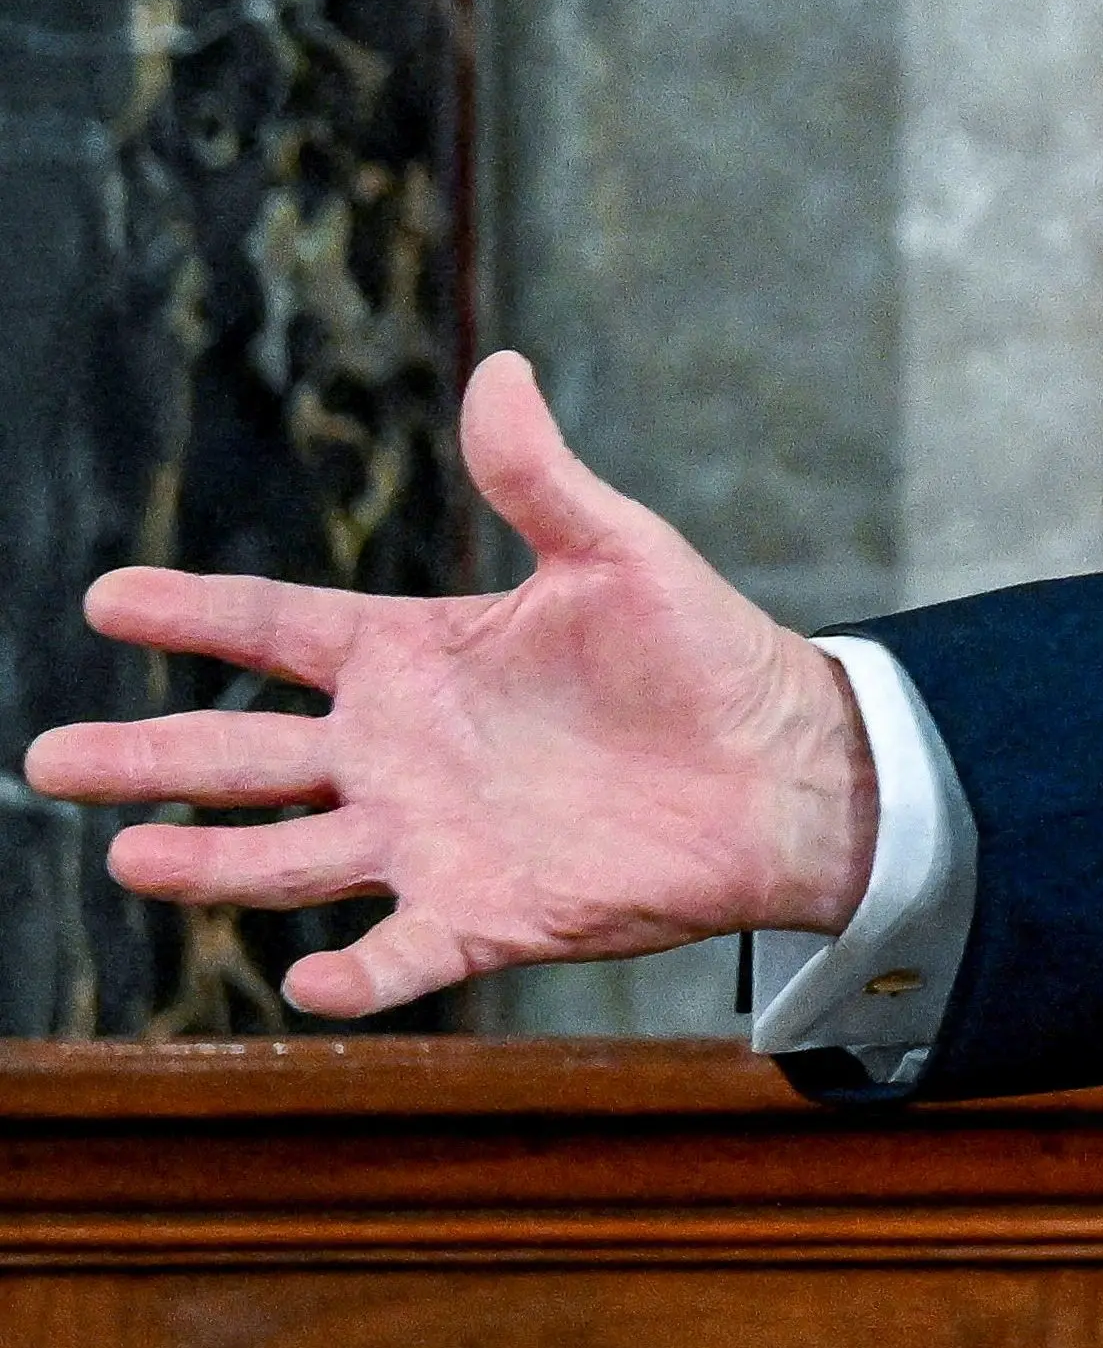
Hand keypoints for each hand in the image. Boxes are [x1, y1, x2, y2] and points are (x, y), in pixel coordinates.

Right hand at [19, 353, 875, 1014]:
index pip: (276, 629)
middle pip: (241, 754)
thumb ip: (539, 477)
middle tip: (48, 758)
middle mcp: (397, 753)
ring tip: (131, 854)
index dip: (193, 612)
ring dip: (211, 861)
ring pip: (288, 857)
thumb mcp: (618, 550)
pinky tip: (305, 980)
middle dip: (145, 755)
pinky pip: (404, 952)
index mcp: (414, 657)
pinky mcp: (488, 915)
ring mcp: (431, 839)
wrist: (783, 764)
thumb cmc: (700, 652)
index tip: (106, 598)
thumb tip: (499, 368)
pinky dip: (356, 973)